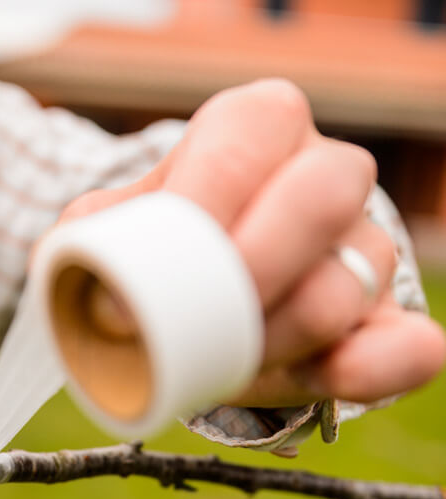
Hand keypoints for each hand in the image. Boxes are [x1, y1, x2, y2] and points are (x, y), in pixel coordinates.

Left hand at [60, 79, 445, 407]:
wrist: (195, 289)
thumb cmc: (151, 247)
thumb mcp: (105, 229)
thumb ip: (88, 243)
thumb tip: (92, 284)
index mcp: (255, 123)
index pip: (241, 146)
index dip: (197, 212)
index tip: (133, 287)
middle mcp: (326, 170)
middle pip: (320, 200)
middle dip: (248, 272)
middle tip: (184, 329)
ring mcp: (366, 246)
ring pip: (348, 285)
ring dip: (275, 340)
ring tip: (217, 366)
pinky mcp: (388, 319)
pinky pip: (411, 345)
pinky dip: (374, 368)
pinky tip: (329, 375)